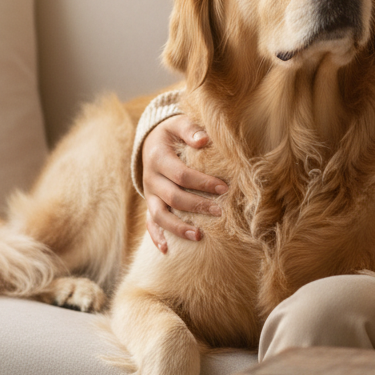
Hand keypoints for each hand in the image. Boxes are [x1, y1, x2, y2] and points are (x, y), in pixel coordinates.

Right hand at [141, 116, 227, 251]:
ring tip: (199, 236)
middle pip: (173, 197)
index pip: (181, 174)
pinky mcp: (150, 204)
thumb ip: (191, 130)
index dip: (202, 182)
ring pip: (159, 215)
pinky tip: (167, 250)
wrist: (151, 140)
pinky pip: (150, 223)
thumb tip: (204, 140)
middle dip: (197, 206)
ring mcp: (149, 194)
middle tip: (220, 212)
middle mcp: (151, 178)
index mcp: (158, 158)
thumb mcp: (178, 123)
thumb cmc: (172, 132)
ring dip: (178, 228)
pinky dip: (156, 237)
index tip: (224, 188)